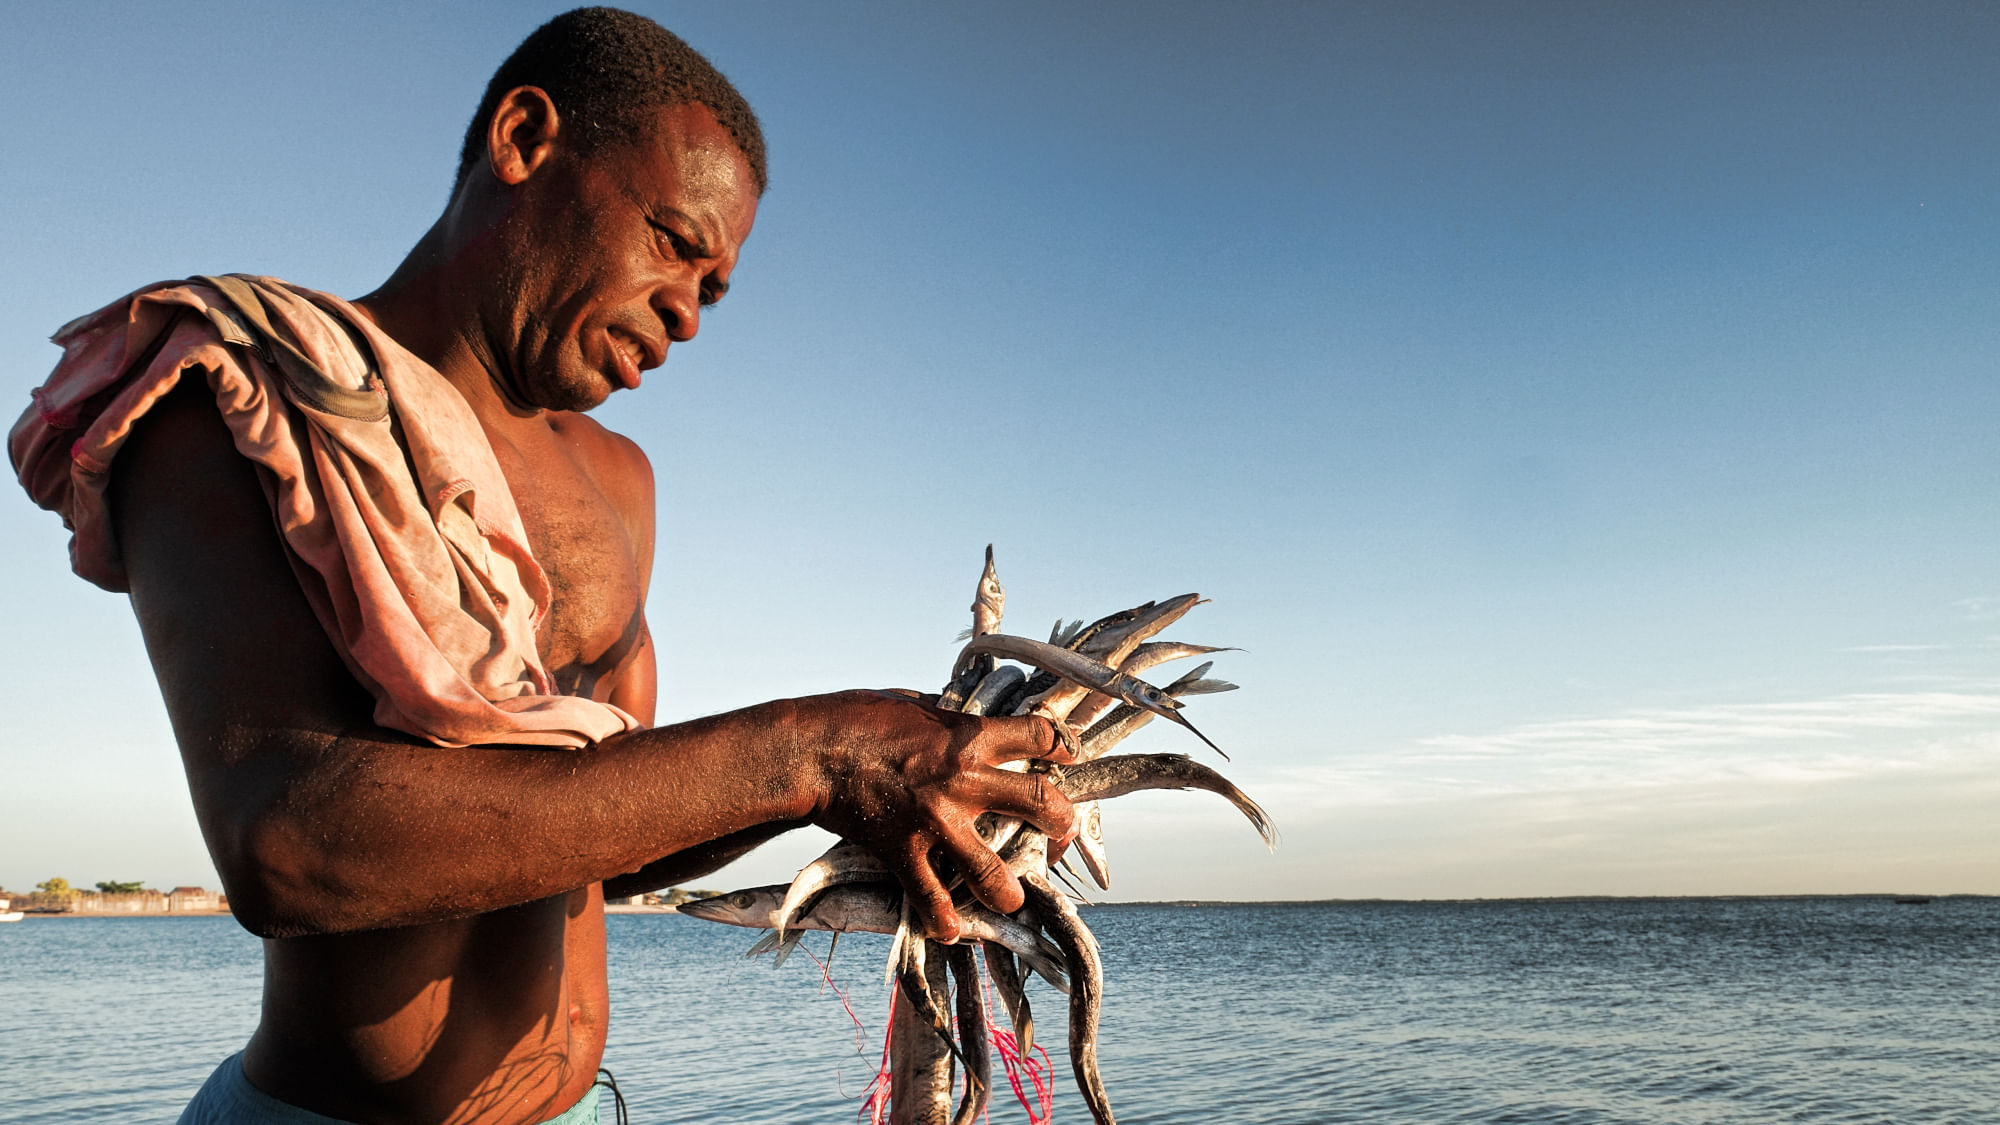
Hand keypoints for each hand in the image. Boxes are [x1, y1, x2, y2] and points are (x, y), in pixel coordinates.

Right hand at [789, 689, 1075, 940]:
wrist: (811, 751)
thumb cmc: (857, 716)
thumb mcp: (915, 704)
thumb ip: (949, 718)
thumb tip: (967, 719)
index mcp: (969, 736)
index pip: (1037, 734)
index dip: (1062, 745)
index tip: (1069, 755)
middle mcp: (963, 780)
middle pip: (1039, 801)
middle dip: (1061, 822)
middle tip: (1063, 832)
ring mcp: (935, 820)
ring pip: (992, 870)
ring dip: (1009, 892)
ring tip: (1013, 899)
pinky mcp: (904, 851)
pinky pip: (931, 898)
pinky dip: (942, 920)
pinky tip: (950, 930)